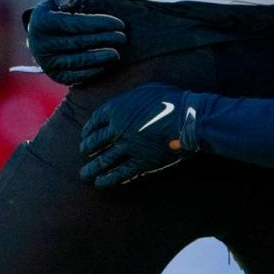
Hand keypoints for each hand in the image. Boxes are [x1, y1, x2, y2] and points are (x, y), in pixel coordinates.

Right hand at [27, 0, 126, 84]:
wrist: (39, 39)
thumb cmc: (56, 15)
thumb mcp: (56, 1)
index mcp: (42, 23)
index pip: (75, 23)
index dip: (99, 24)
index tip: (119, 24)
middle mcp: (41, 45)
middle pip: (78, 43)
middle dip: (104, 40)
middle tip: (122, 37)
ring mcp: (47, 63)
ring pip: (78, 61)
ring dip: (100, 58)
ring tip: (117, 53)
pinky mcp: (55, 76)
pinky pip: (76, 76)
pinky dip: (93, 71)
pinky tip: (107, 64)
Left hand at [79, 83, 198, 187]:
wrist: (188, 118)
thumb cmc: (171, 100)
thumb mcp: (146, 90)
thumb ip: (130, 98)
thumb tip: (125, 102)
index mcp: (117, 109)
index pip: (94, 122)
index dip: (88, 130)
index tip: (85, 135)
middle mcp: (117, 129)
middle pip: (94, 142)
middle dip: (86, 149)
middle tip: (84, 153)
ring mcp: (127, 147)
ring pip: (102, 161)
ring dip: (91, 169)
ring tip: (85, 174)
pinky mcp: (140, 162)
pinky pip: (119, 174)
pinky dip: (107, 180)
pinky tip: (100, 183)